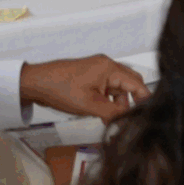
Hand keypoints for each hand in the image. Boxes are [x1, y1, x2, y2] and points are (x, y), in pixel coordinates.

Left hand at [19, 54, 148, 119]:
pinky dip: (108, 99)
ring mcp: (97, 69)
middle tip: (129, 119)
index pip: (137, 83)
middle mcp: (106, 65)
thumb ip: (113, 112)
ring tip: (111, 119)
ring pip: (118, 87)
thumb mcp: (90, 105)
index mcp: (109, 68)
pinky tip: (103, 113)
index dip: (144, 99)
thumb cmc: (59, 89)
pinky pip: (107, 87)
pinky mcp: (90, 75)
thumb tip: (128, 119)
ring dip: (118, 103)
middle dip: (131, 102)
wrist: (36, 83)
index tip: (147, 114)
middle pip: (130, 83)